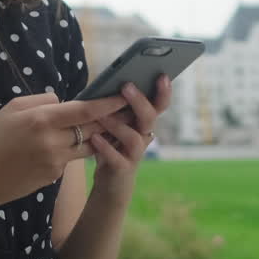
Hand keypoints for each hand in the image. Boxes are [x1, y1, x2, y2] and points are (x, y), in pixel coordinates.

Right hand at [0, 92, 126, 206]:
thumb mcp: (13, 108)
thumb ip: (43, 101)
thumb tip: (64, 101)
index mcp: (42, 120)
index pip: (86, 110)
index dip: (109, 103)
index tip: (125, 95)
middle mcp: (53, 141)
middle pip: (94, 128)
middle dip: (114, 118)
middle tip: (131, 108)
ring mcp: (56, 161)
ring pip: (89, 145)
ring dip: (102, 135)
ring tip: (117, 123)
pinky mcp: (55, 176)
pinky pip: (72, 158)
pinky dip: (75, 149)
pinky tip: (79, 142)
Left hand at [89, 75, 172, 199]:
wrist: (110, 182)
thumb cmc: (111, 145)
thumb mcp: (113, 124)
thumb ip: (114, 107)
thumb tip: (106, 83)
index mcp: (142, 121)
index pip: (159, 104)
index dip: (164, 92)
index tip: (162, 76)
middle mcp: (143, 136)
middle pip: (149, 117)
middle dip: (140, 101)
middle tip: (127, 86)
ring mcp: (134, 153)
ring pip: (134, 137)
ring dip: (117, 124)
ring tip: (101, 115)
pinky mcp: (122, 169)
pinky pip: (117, 158)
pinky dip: (106, 148)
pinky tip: (94, 138)